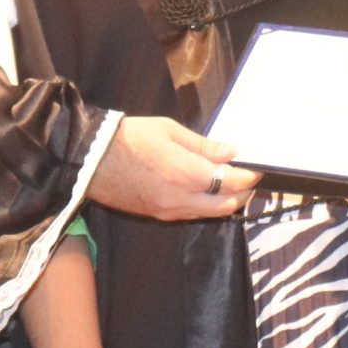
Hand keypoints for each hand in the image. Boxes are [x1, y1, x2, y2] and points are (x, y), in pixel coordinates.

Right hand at [87, 116, 259, 220]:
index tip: (257, 168)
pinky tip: (205, 190)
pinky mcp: (158, 215)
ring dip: (225, 201)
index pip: (231, 182)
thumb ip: (204, 145)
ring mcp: (169, 211)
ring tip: (229, 183)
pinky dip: (205, 205)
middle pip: (227, 205)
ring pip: (210, 213)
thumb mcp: (170, 131)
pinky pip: (191, 214)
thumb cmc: (129, 138)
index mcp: (187, 174)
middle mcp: (182, 199)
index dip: (249, 176)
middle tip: (248, 178)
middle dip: (243, 193)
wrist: (90, 160)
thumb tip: (231, 151)